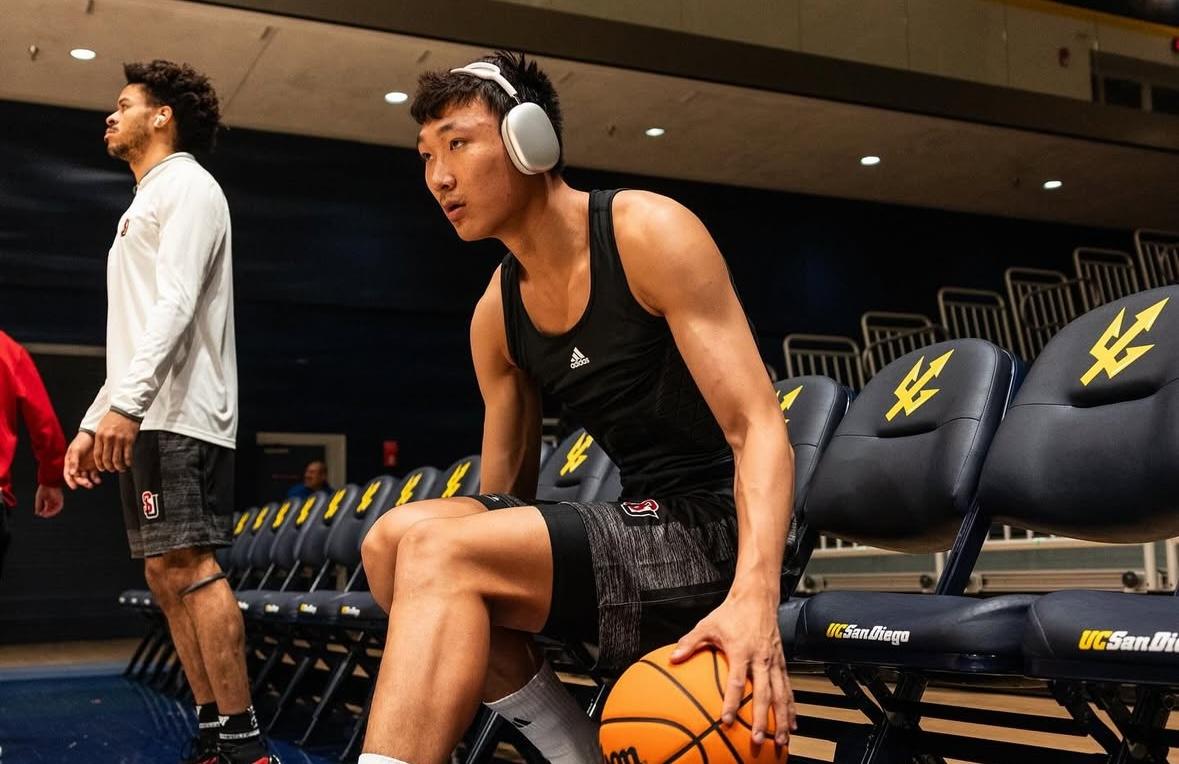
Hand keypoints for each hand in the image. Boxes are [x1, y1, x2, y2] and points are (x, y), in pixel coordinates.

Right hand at [34, 485, 63, 516]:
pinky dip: (54, 511)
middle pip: (51, 510)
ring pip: (55, 510)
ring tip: (45, 515)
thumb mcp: (39, 498)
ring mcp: (57, 500)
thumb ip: (38, 505)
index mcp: (48, 500)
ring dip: (50, 513)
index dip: (43, 512)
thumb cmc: (44, 488)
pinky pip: (59, 507)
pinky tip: (49, 512)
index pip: (47, 509)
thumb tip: (37, 513)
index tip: (39, 513)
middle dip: (46, 513)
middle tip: (42, 515)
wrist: (49, 482)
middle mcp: (53, 501)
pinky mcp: (60, 500)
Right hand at [64, 431, 102, 488]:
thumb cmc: (82, 440)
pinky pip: (94, 475)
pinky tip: (98, 480)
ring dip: (88, 482)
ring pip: (86, 478)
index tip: (74, 486)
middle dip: (81, 482)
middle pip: (77, 477)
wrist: (94, 434)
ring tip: (93, 483)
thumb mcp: (75, 449)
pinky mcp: (94, 466)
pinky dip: (96, 479)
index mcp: (70, 462)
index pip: (68, 474)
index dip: (70, 481)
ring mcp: (86, 466)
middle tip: (87, 484)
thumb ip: (74, 461)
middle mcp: (77, 466)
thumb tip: (72, 473)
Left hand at [94, 410, 139, 471]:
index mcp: (100, 435)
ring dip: (119, 466)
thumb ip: (101, 439)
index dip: (100, 464)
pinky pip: (128, 455)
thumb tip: (101, 452)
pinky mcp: (129, 440)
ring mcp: (119, 439)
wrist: (126, 409)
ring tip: (120, 468)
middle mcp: (109, 438)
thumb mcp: (102, 427)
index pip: (98, 454)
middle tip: (111, 470)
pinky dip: (128, 461)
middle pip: (107, 458)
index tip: (102, 468)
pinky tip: (128, 463)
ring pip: (117, 459)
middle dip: (109, 467)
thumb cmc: (114, 417)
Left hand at [670, 584, 796, 748]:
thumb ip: (690, 642)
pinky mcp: (781, 662)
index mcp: (741, 651)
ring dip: (781, 718)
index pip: (736, 682)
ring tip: (781, 740)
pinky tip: (792, 723)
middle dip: (761, 719)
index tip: (725, 720)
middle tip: (758, 740)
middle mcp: (760, 659)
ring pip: (780, 694)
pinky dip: (790, 706)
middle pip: (763, 694)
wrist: (757, 598)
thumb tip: (672, 657)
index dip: (730, 702)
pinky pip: (787, 687)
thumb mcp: (707, 625)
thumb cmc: (731, 613)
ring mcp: (773, 661)